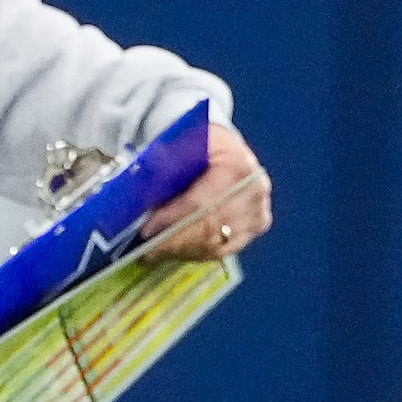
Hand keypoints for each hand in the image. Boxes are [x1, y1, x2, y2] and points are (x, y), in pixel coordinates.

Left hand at [144, 121, 273, 262]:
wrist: (221, 149)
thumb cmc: (198, 148)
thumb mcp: (180, 147)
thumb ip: (165, 172)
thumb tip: (143, 205)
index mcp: (237, 166)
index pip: (201, 203)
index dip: (172, 220)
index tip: (146, 232)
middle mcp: (254, 190)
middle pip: (210, 228)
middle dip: (174, 242)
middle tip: (145, 251)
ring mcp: (258, 210)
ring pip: (216, 243)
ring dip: (182, 251)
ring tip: (154, 254)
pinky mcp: (256, 226)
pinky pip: (223, 250)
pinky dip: (195, 253)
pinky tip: (174, 253)